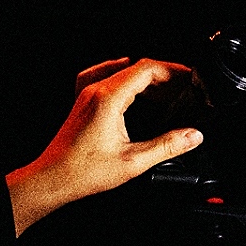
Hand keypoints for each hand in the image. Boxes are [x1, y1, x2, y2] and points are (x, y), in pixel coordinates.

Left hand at [6, 58, 203, 234]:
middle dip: (163, 76)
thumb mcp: (133, 162)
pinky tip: (129, 86)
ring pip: (121, 71)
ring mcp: (87, 94)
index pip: (146, 69)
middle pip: (135, 67)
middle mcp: (96, 90)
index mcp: (109, 98)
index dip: (172, 70)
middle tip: (182, 89)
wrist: (53, 178)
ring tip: (163, 92)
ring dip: (144, 78)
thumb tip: (192, 136)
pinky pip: (103, 77)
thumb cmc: (84, 171)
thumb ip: (167, 146)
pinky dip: (122, 77)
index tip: (188, 77)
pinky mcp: (82, 102)